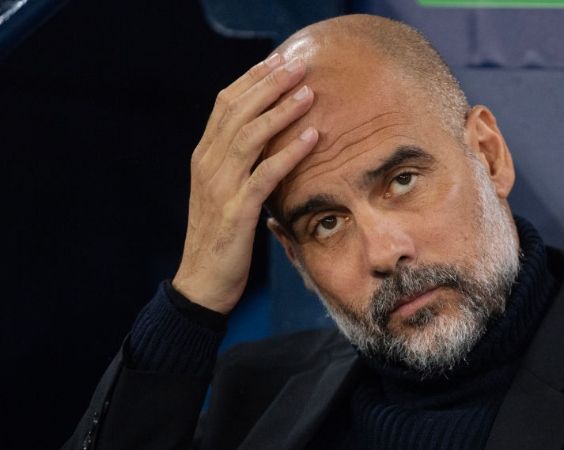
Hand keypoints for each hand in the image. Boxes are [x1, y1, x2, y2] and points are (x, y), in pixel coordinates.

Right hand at [172, 54, 317, 313]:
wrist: (201, 283)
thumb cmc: (221, 237)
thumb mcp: (226, 192)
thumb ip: (241, 164)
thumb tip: (270, 139)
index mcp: (205, 156)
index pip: (226, 104)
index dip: (252, 79)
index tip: (278, 60)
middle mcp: (208, 165)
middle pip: (238, 111)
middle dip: (269, 84)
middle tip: (299, 63)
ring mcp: (219, 187)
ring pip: (249, 137)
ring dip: (281, 112)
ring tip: (308, 93)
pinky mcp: (234, 213)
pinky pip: (264, 176)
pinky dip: (288, 154)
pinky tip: (312, 139)